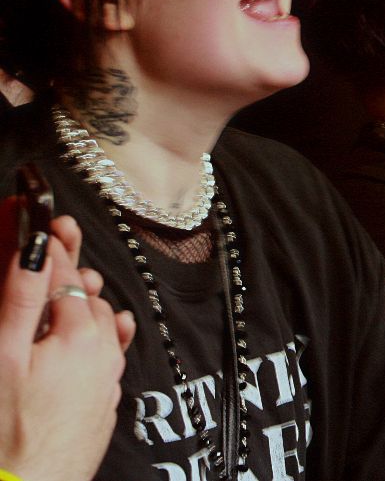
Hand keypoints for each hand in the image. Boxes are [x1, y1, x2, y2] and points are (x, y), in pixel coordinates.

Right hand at [0, 198, 133, 480]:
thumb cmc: (5, 431)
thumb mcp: (3, 354)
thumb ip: (20, 297)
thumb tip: (34, 246)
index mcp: (78, 335)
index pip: (62, 276)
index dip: (49, 244)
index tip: (42, 214)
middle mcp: (103, 353)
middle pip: (86, 296)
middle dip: (70, 269)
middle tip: (59, 236)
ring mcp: (107, 379)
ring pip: (103, 325)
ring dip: (87, 300)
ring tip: (77, 279)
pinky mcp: (104, 403)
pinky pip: (112, 355)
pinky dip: (107, 333)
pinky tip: (110, 326)